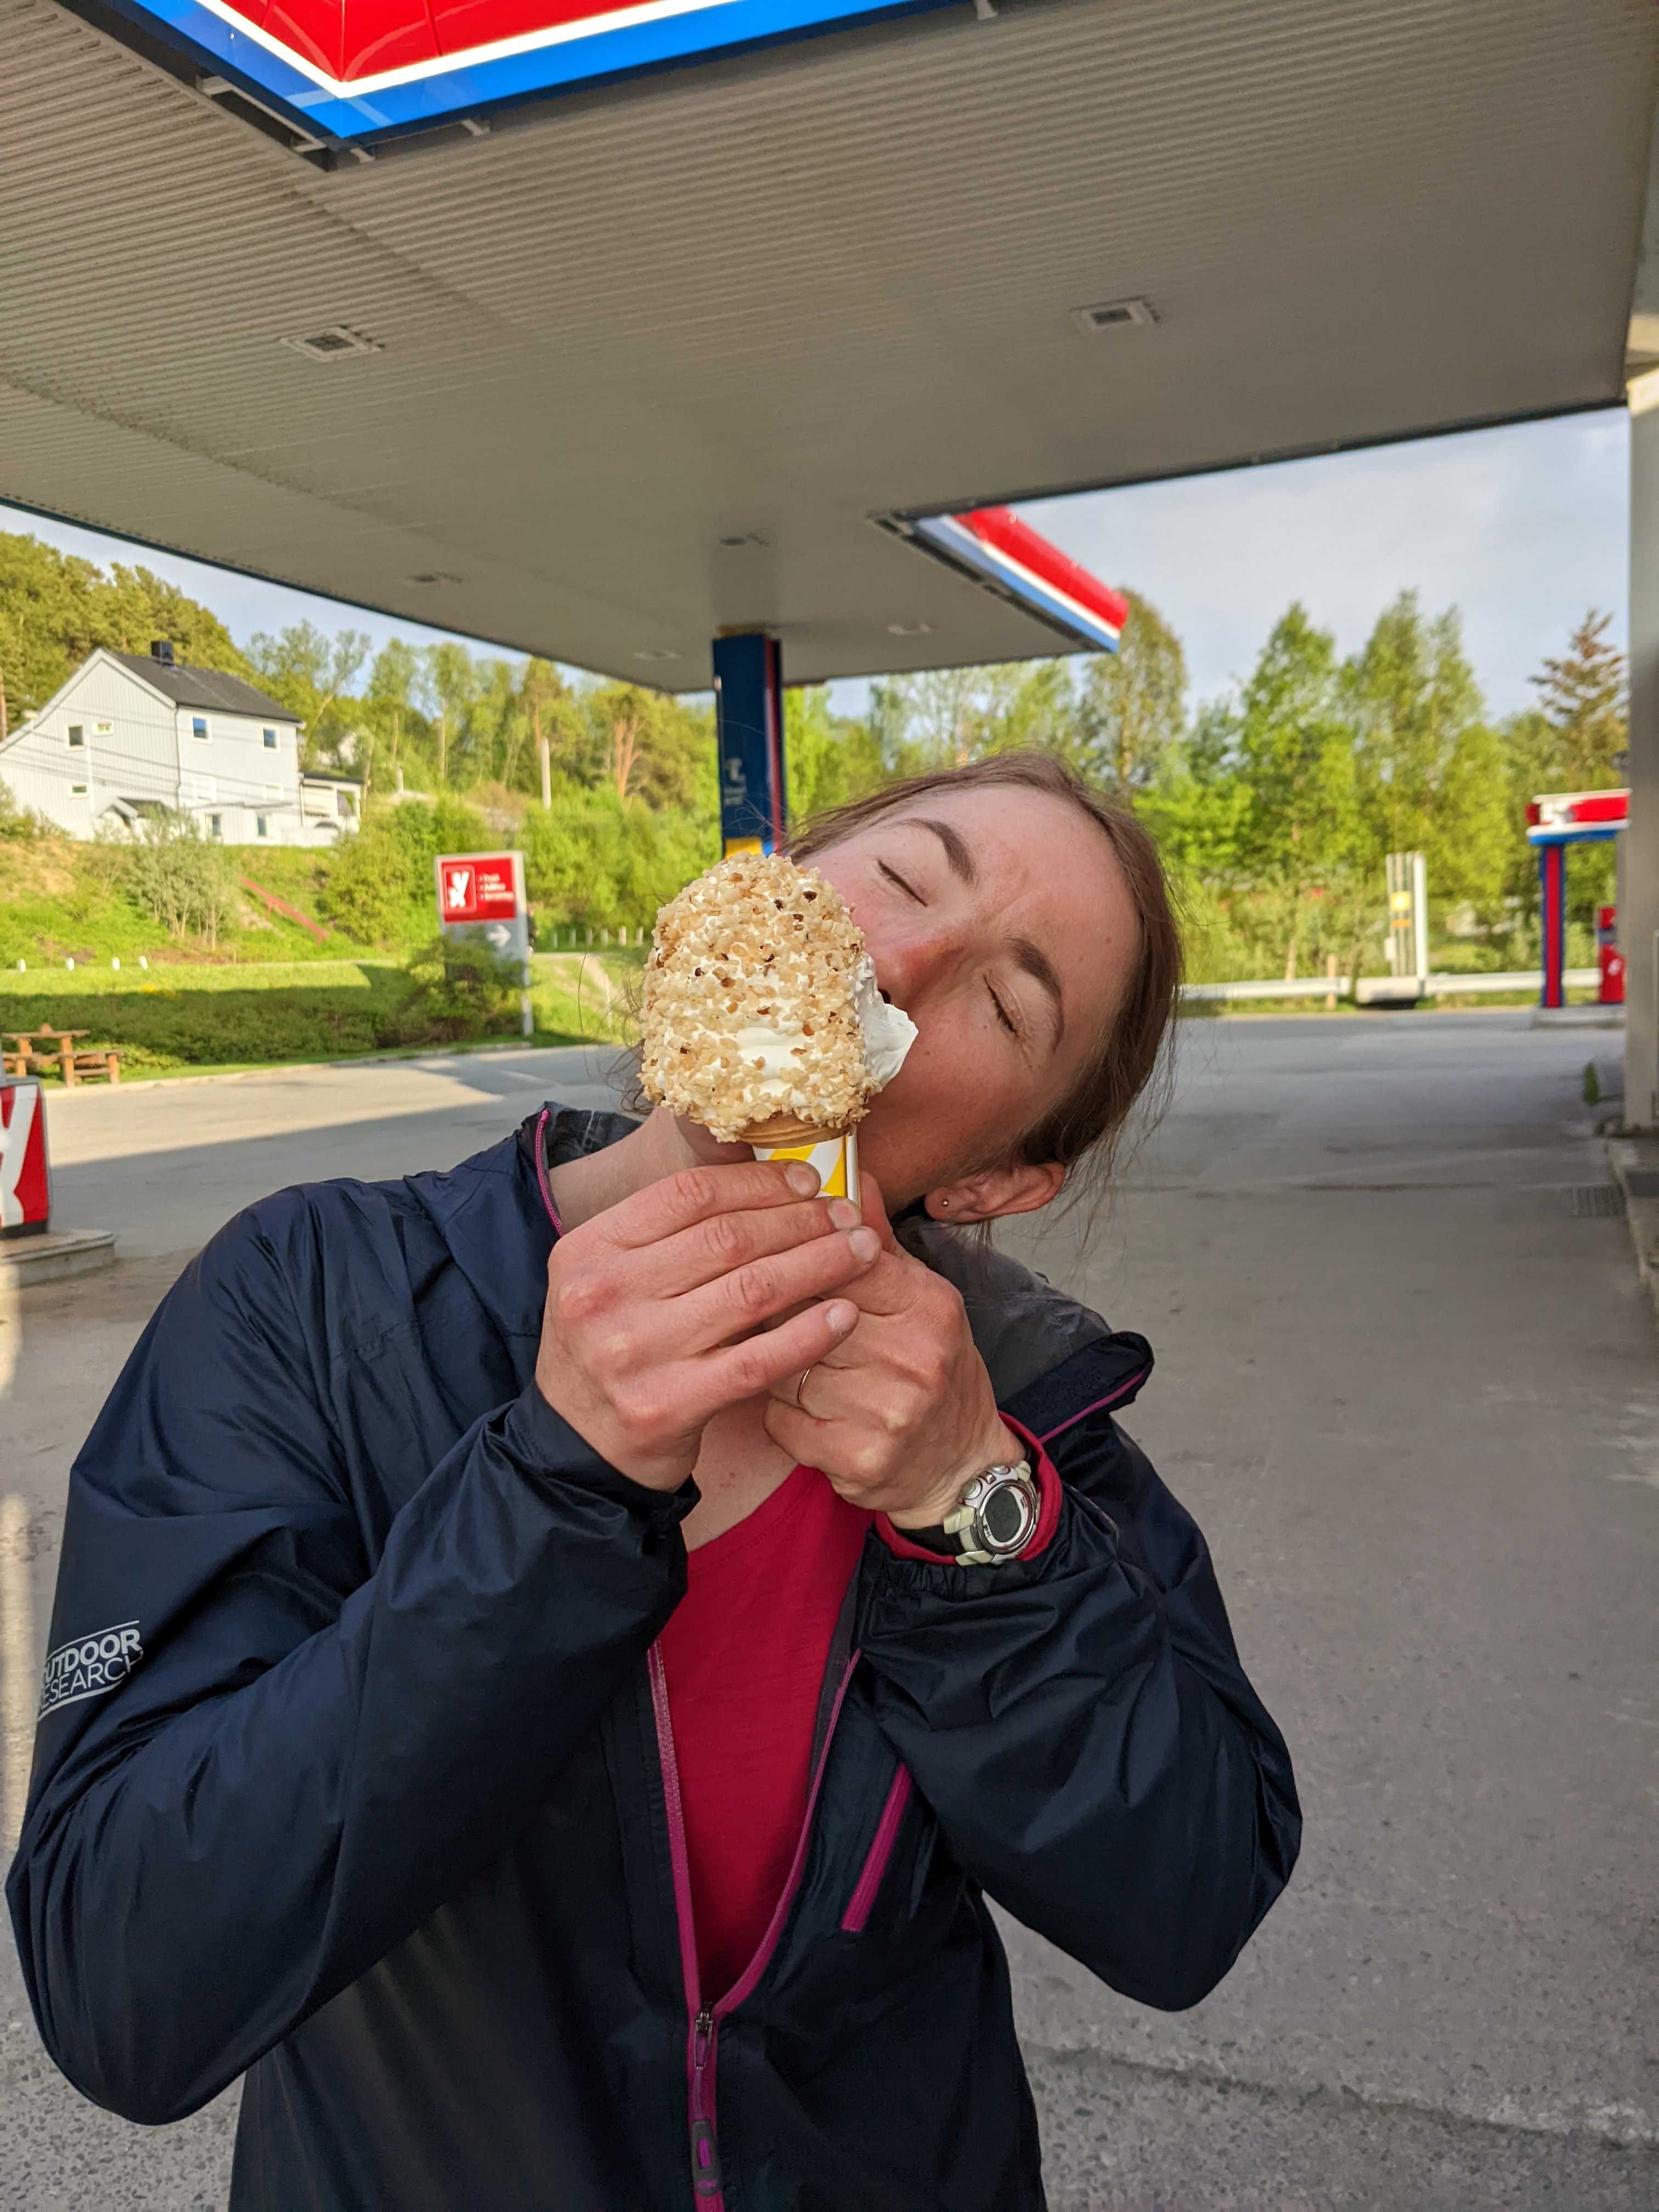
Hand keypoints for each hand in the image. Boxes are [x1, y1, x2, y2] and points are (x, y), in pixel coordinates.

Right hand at [535, 1160, 880, 1490]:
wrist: (577, 1448)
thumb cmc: (613, 1347)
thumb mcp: (614, 1277)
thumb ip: (672, 1232)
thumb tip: (764, 1172)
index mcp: (588, 1249)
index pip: (689, 1193)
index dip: (760, 1182)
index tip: (809, 1180)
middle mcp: (603, 1295)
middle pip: (728, 1238)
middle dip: (802, 1220)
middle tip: (846, 1216)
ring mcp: (634, 1352)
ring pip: (751, 1290)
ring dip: (819, 1264)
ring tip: (860, 1251)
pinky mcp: (668, 1405)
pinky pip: (757, 1359)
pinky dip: (809, 1333)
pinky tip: (845, 1314)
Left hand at [763, 1173, 1018, 1526]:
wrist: (959, 1466)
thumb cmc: (930, 1368)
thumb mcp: (921, 1298)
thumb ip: (879, 1242)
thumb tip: (852, 1175)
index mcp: (928, 1305)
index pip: (842, 1259)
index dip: (800, 1255)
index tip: (777, 1254)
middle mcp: (914, 1357)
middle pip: (805, 1311)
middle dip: (780, 1310)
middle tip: (768, 1311)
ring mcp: (888, 1412)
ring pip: (784, 1365)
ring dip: (775, 1362)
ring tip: (793, 1363)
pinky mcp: (859, 1460)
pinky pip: (781, 1419)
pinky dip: (779, 1412)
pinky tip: (800, 1408)